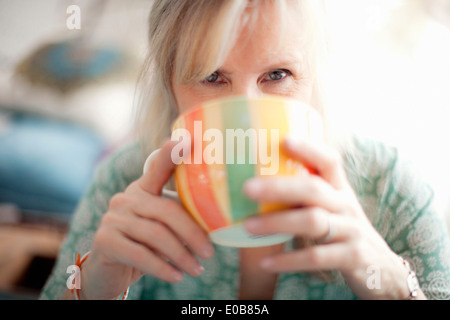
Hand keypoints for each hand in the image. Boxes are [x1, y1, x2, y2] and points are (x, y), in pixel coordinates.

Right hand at [77, 140, 213, 299]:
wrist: (109, 271)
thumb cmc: (144, 245)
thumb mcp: (161, 227)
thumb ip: (179, 217)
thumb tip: (215, 221)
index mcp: (142, 190)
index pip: (158, 167)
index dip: (172, 153)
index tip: (189, 140)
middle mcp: (126, 198)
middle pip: (167, 210)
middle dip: (192, 233)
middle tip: (209, 252)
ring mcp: (113, 218)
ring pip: (156, 235)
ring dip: (181, 255)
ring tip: (198, 269)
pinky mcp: (105, 241)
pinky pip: (141, 255)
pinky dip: (163, 268)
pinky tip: (177, 276)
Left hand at [243, 137, 421, 299]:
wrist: (382, 268)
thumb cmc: (343, 230)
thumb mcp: (332, 207)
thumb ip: (306, 194)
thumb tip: (257, 182)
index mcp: (340, 189)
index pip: (329, 161)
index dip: (309, 148)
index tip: (284, 139)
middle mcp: (347, 206)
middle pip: (313, 189)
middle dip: (279, 187)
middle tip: (247, 188)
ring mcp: (352, 231)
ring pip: (313, 221)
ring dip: (277, 223)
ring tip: (248, 226)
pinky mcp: (352, 258)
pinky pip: (316, 257)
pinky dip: (289, 260)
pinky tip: (266, 263)